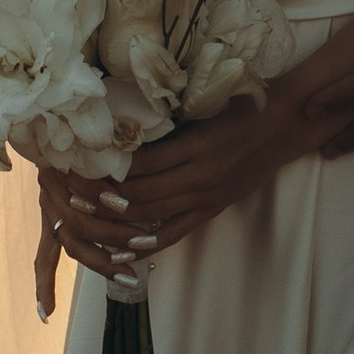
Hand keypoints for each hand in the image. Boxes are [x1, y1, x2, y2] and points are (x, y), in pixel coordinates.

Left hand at [42, 94, 303, 279]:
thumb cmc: (241, 107)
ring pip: (151, 217)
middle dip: (100, 196)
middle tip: (70, 189)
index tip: (80, 159)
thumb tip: (121, 122)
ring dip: (115, 220)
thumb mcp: (204, 106)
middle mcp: (199, 177)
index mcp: (196, 147)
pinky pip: (174, 233)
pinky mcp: (211, 211)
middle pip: (139, 195)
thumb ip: (168, 118)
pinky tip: (122, 246)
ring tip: (84, 214)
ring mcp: (205, 198)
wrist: (283, 126)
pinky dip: (146, 243)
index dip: (108, 166)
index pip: (141, 164)